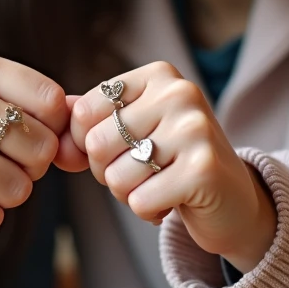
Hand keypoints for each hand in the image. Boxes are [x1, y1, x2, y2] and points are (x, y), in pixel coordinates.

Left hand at [60, 62, 275, 273]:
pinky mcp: (203, 169)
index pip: (85, 111)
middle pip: (97, 144)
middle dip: (109, 173)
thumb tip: (55, 138)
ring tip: (161, 186)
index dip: (88, 144)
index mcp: (159, 75)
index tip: (120, 151)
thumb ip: (88, 128)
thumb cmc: (172, 163)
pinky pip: (139, 201)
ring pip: (116, 177)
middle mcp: (180, 93)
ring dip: (130, 195)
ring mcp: (194, 129)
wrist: (233, 201)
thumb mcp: (131, 134)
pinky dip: (149, 211)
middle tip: (143, 174)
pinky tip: (175, 201)